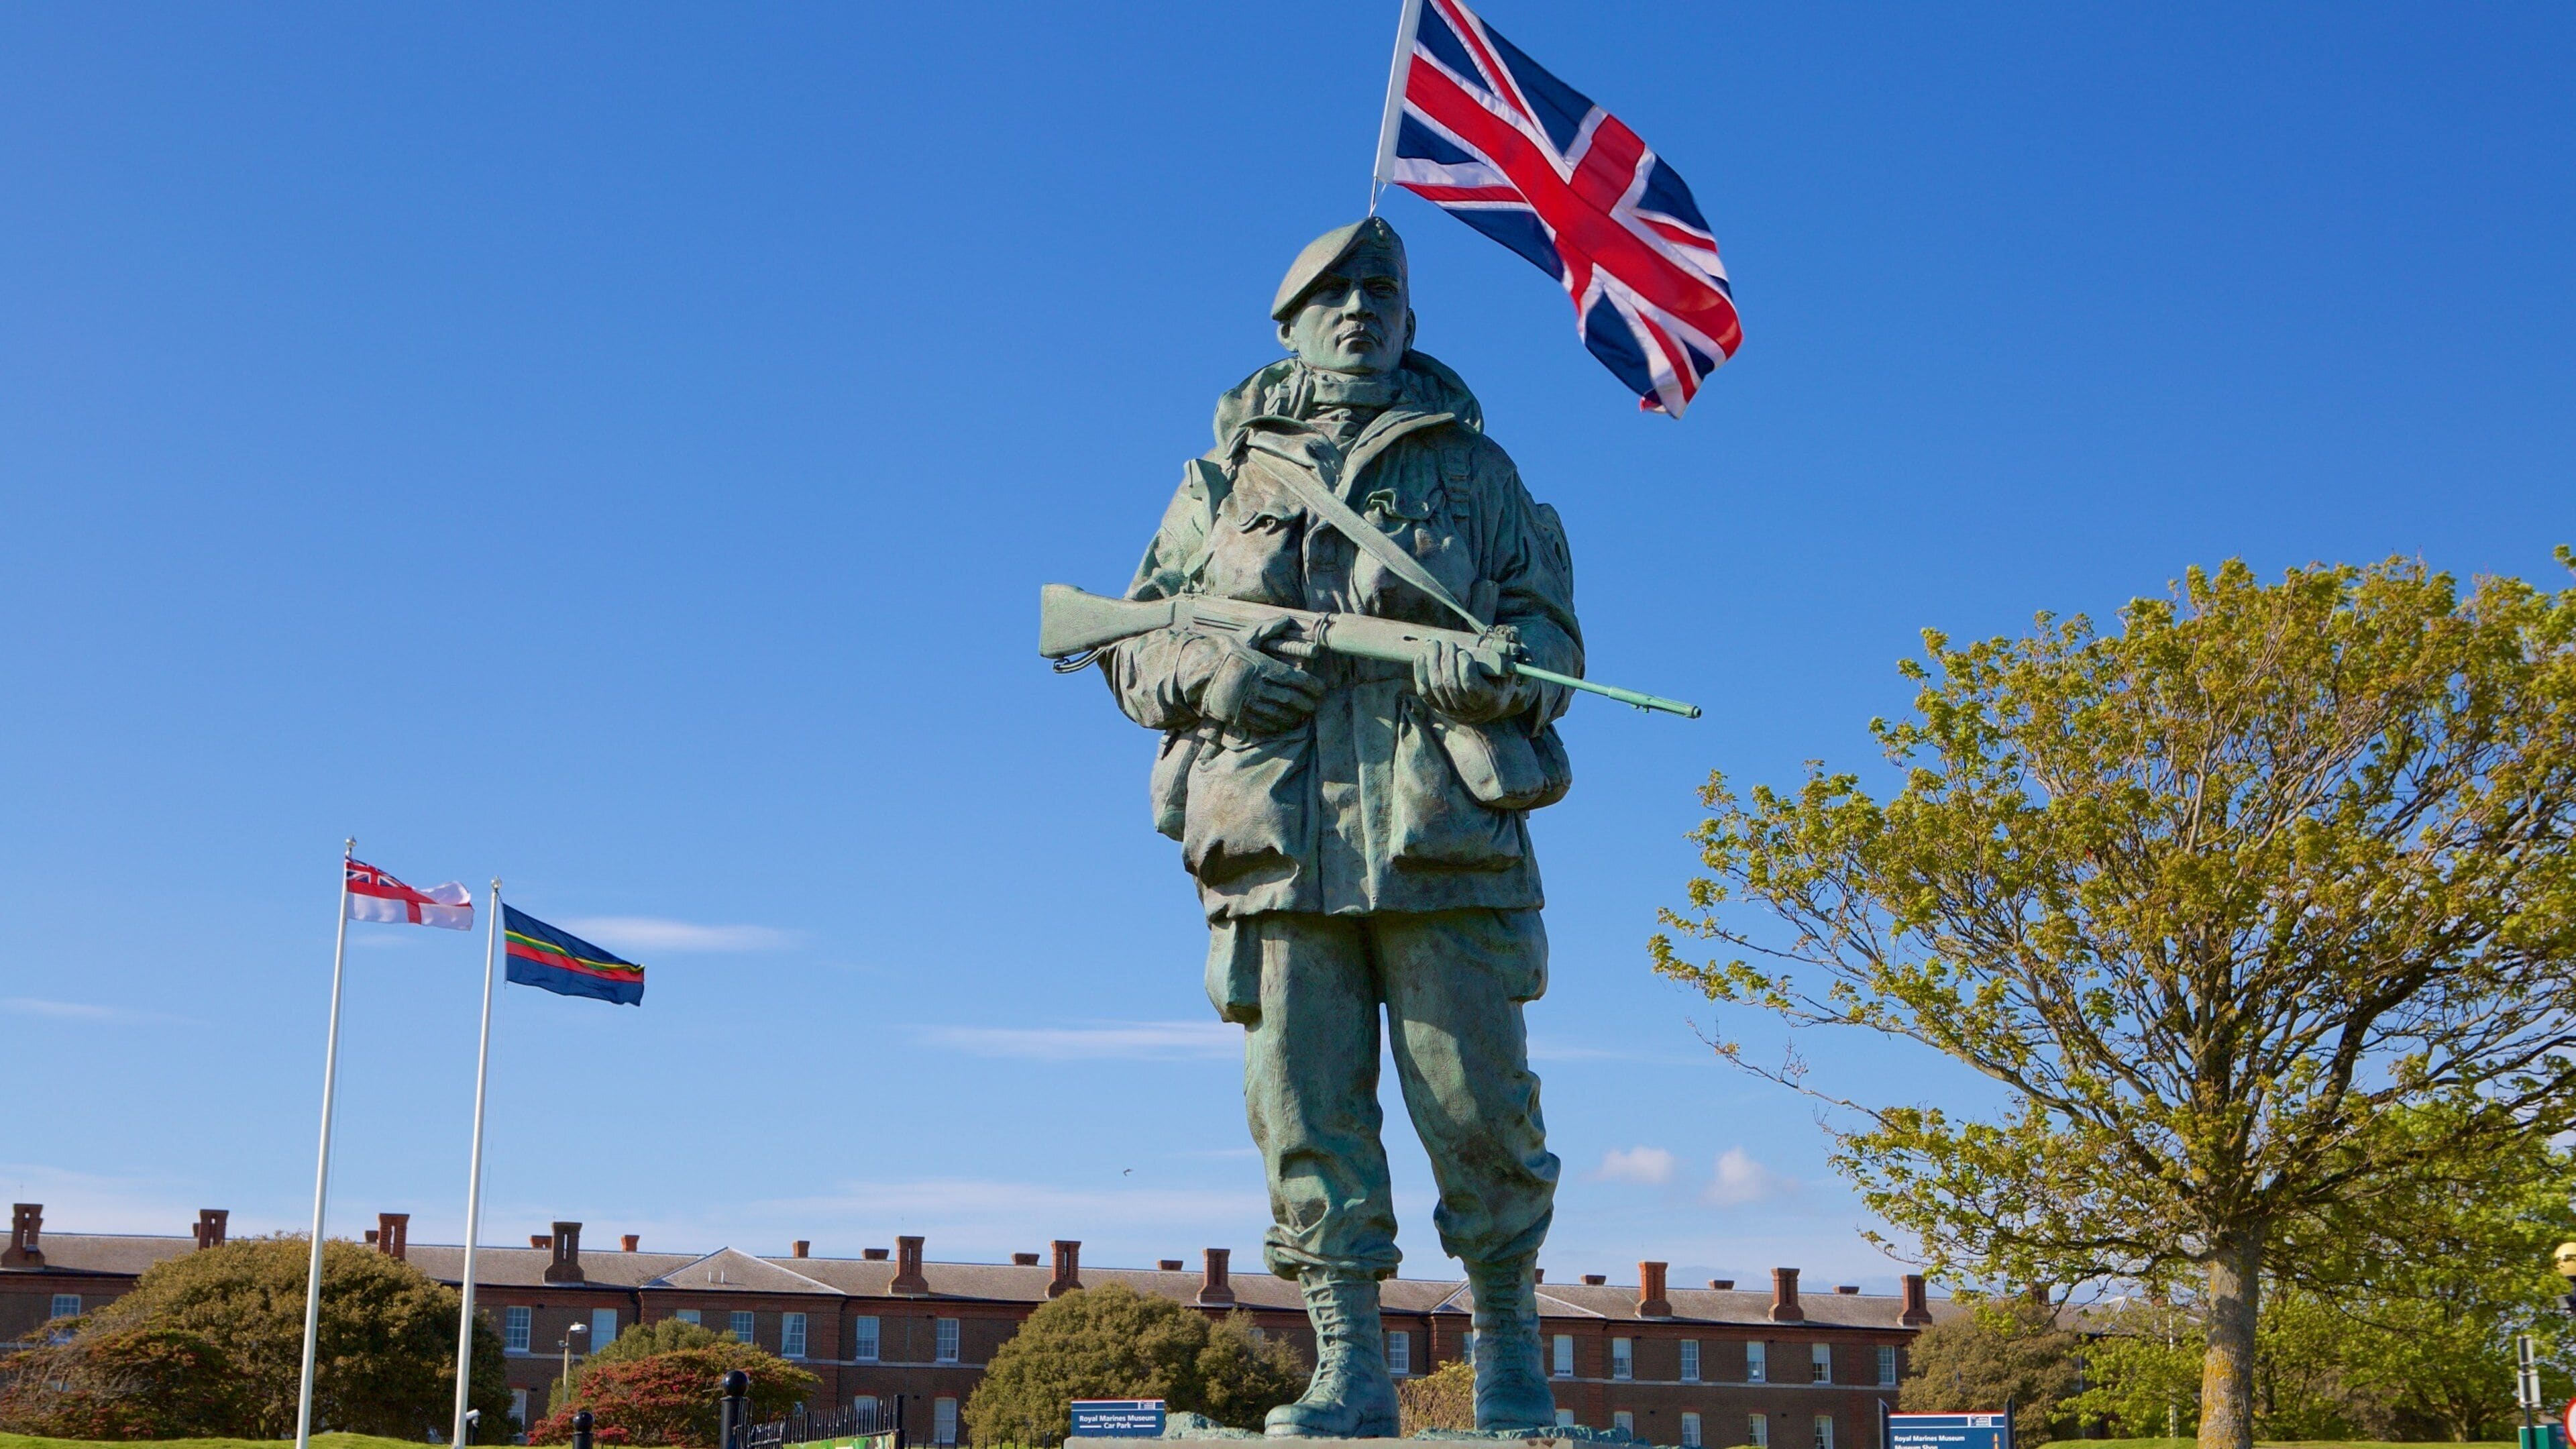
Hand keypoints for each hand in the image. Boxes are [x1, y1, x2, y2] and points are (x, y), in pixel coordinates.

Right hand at [1199, 619, 1326, 733]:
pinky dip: (1279, 725)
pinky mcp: (1239, 716)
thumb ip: (1269, 629)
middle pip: (1291, 699)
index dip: (1312, 687)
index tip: (1321, 690)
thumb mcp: (1247, 637)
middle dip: (1307, 704)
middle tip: (1315, 706)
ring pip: (1280, 714)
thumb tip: (1288, 619)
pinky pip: (1264, 724)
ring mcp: (1247, 703)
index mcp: (1262, 667)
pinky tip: (1286, 723)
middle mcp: (1257, 686)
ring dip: (1296, 717)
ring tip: (1304, 716)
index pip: (1295, 680)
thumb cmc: (1225, 652)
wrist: (1196, 671)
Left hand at [1412, 637, 1531, 723]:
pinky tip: (1422, 656)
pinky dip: (1420, 671)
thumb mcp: (1508, 670)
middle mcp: (1467, 708)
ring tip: (1434, 644)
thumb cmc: (1497, 681)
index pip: (1471, 686)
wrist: (1485, 705)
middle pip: (1450, 683)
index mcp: (1487, 699)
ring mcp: (1449, 709)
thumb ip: (1509, 654)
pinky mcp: (1436, 705)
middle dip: (1447, 660)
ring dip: (1432, 661)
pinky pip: (1424, 690)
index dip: (1465, 667)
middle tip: (1449, 644)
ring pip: (1435, 686)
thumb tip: (1513, 635)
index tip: (1464, 652)